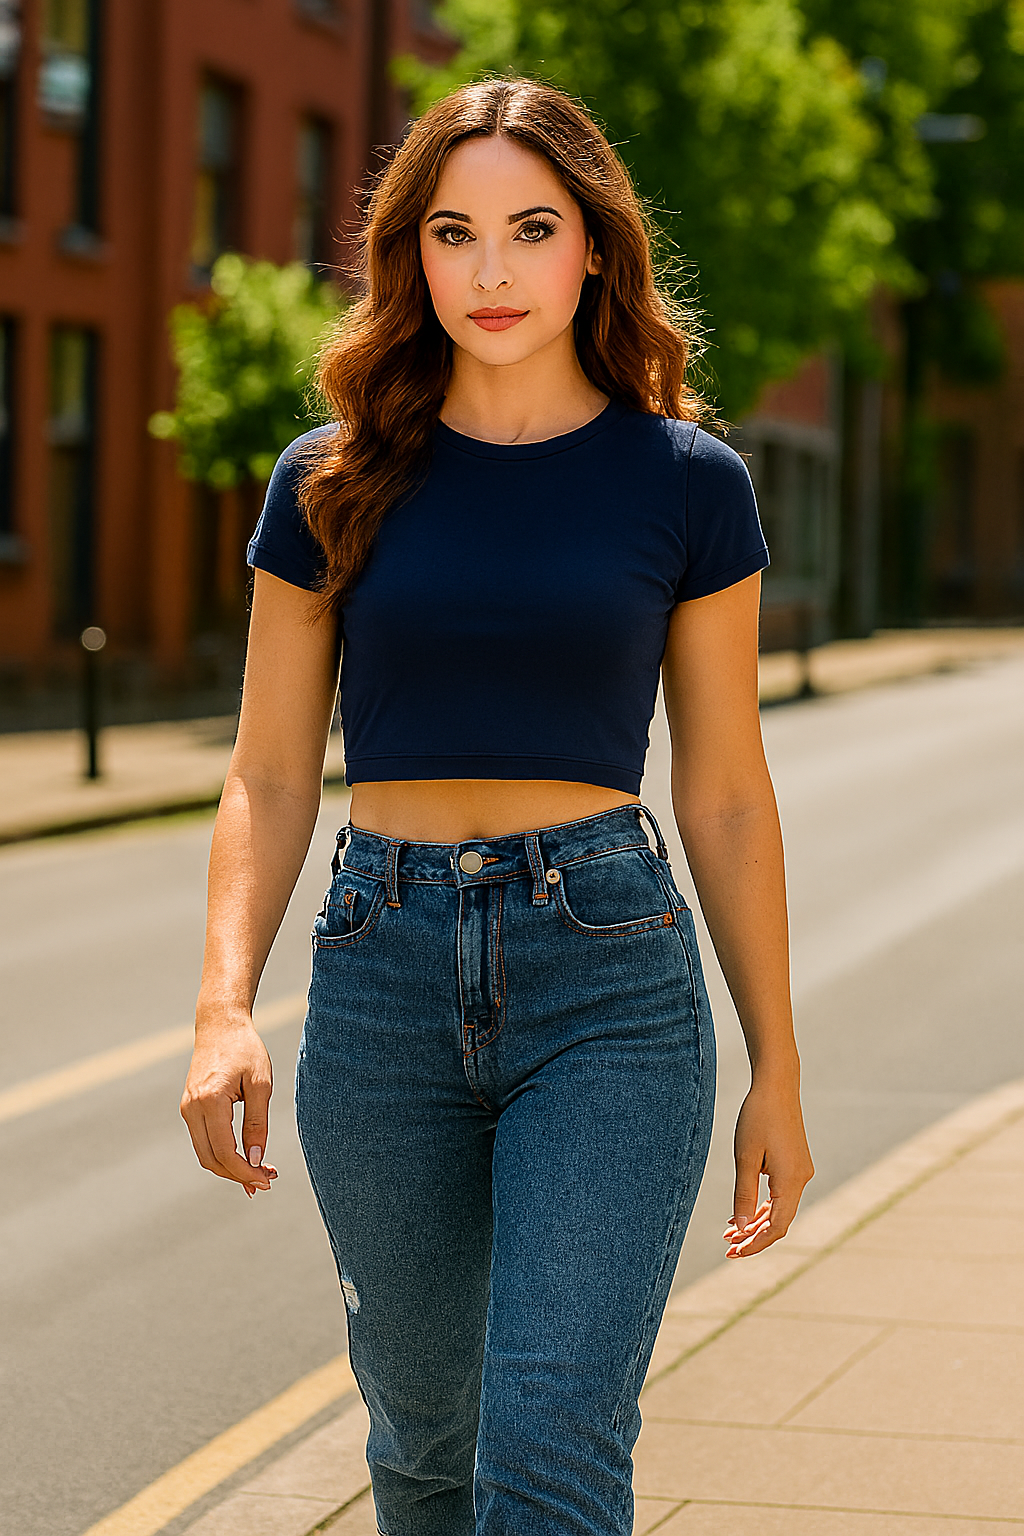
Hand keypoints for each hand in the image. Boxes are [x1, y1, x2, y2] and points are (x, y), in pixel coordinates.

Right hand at [181, 1018, 277, 1197]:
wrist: (220, 1025)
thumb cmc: (245, 1050)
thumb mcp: (260, 1084)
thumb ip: (257, 1123)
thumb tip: (256, 1160)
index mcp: (210, 1100)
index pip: (226, 1151)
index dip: (246, 1171)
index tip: (267, 1179)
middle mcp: (192, 1108)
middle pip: (211, 1159)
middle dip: (238, 1175)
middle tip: (267, 1180)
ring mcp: (187, 1109)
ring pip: (205, 1154)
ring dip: (229, 1168)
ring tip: (259, 1172)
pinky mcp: (188, 1108)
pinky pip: (203, 1141)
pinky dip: (221, 1154)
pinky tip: (243, 1158)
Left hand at [723, 1077, 813, 1257]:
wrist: (777, 1086)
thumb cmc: (758, 1117)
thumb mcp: (745, 1158)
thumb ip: (743, 1194)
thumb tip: (741, 1228)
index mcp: (790, 1181)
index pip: (776, 1226)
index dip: (756, 1243)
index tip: (734, 1253)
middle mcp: (801, 1179)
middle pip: (779, 1221)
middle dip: (754, 1236)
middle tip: (728, 1248)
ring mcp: (801, 1171)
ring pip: (780, 1208)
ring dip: (757, 1222)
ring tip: (731, 1233)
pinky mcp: (796, 1163)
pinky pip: (781, 1193)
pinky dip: (763, 1205)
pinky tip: (745, 1213)